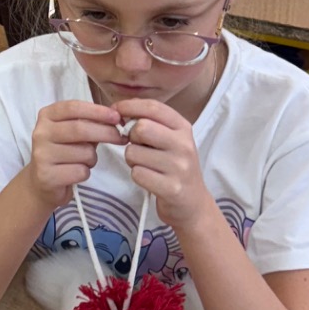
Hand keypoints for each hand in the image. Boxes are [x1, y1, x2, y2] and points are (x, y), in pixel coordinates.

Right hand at [28, 98, 123, 209]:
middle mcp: (40, 133)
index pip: (73, 107)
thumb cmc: (63, 152)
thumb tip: (117, 120)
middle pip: (79, 129)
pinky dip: (85, 173)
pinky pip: (80, 171)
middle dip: (105, 132)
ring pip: (83, 153)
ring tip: (85, 161)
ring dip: (93, 158)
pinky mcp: (47, 176)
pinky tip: (76, 173)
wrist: (42, 183)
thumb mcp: (73, 134)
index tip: (116, 117)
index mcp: (47, 116)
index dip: (97, 111)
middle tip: (121, 138)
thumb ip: (90, 124)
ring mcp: (42, 155)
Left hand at [115, 99, 214, 234]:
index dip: (129, 106)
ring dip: (132, 159)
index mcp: (183, 128)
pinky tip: (149, 178)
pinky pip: (137, 174)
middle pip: (141, 128)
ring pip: (133, 152)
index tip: (115, 110)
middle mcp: (184, 145)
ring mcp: (179, 167)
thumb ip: (150, 122)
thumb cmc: (174, 166)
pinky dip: (137, 175)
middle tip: (138, 146)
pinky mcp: (171, 188)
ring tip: (145, 165)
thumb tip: (119, 109)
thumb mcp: (170, 139)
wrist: (192, 203)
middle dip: (131, 137)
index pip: (153, 107)